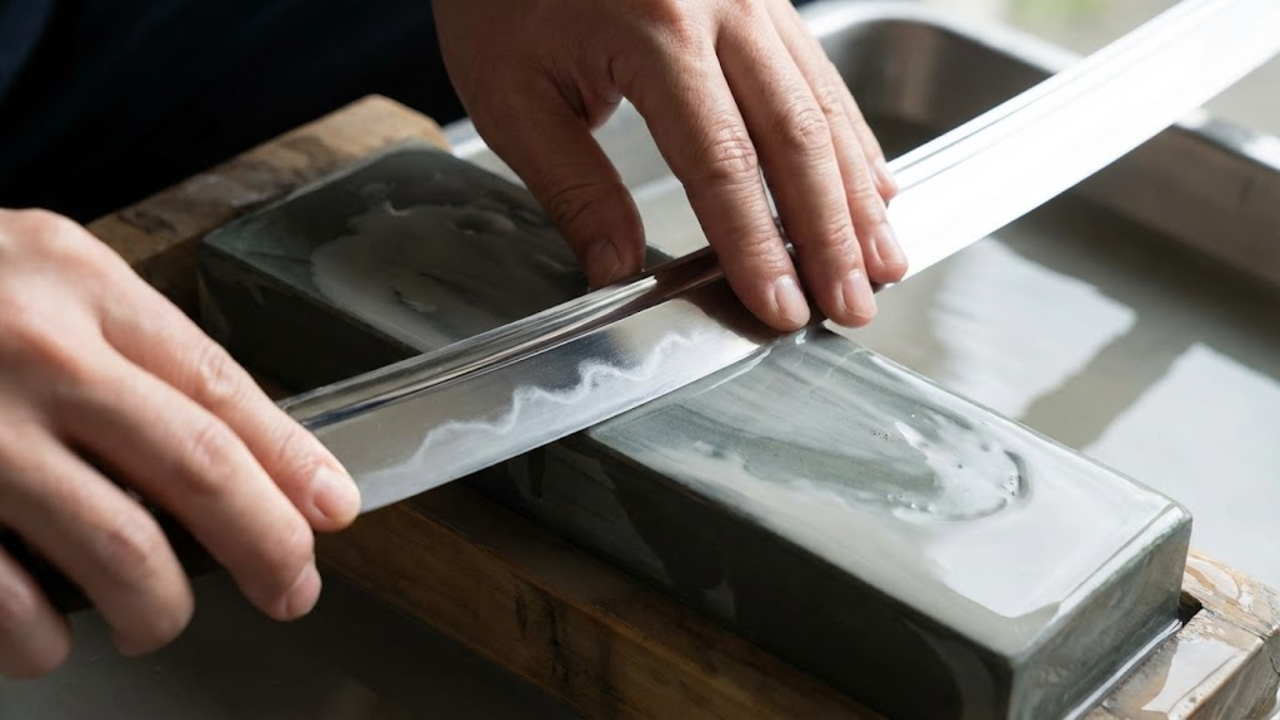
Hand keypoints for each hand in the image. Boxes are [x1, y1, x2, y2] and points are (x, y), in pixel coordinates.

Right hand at [0, 209, 359, 676]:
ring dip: (158, 608)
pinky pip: (6, 602)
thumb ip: (131, 348)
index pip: (220, 388)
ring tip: (158, 618)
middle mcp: (30, 349)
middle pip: (196, 467)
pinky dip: (43, 639)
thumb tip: (244, 452)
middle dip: (264, 544)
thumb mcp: (41, 276)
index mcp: (77, 282)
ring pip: (117, 549)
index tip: (331, 513)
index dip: (290, 463)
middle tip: (292, 589)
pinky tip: (51, 635)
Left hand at [434, 0, 905, 329]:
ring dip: (857, 193)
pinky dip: (851, 136)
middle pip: (795, 138)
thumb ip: (574, 188)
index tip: (780, 307)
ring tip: (881, 263)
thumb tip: (619, 272)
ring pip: (823, 105)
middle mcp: (722, 4)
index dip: (757, 246)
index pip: (722, 164)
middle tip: (852, 306)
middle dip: (830, 235)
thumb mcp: (511, 96)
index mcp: (655, 31)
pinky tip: (870, 185)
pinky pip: (819, 72)